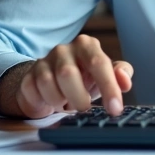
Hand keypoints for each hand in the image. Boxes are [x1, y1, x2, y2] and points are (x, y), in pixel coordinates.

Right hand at [0, 35, 133, 118]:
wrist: (56, 83)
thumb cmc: (85, 78)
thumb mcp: (106, 75)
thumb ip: (121, 74)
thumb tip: (125, 82)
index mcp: (87, 45)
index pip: (99, 63)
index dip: (109, 87)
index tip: (115, 109)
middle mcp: (64, 49)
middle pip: (68, 73)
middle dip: (79, 98)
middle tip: (84, 108)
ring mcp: (43, 61)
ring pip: (48, 84)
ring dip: (60, 102)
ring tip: (67, 104)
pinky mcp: (29, 75)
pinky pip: (34, 92)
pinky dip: (46, 103)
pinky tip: (52, 103)